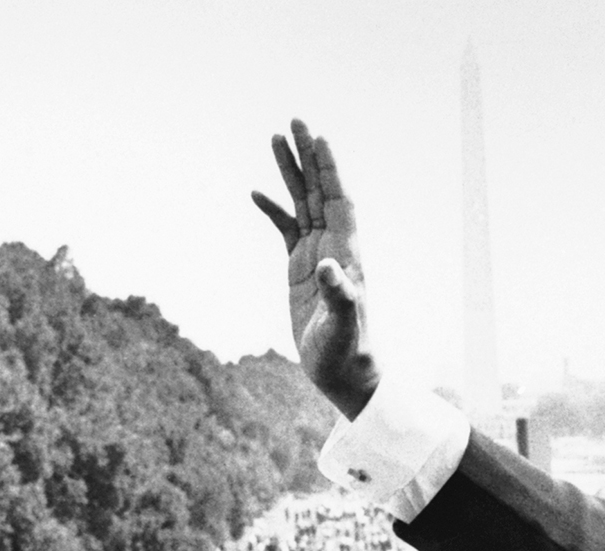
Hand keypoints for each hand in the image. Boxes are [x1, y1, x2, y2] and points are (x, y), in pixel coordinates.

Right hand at [251, 119, 378, 418]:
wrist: (344, 374)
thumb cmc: (348, 352)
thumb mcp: (343, 325)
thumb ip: (339, 296)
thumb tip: (329, 268)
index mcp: (347, 252)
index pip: (339, 200)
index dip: (330, 169)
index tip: (319, 138)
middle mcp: (335, 248)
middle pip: (320, 191)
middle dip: (308, 157)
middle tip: (294, 121)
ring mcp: (316, 256)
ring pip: (303, 204)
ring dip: (290, 173)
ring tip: (274, 139)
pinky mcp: (300, 270)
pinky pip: (286, 230)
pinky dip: (273, 210)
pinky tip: (256, 193)